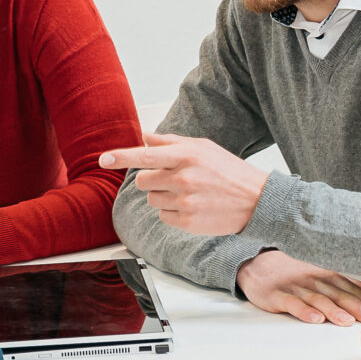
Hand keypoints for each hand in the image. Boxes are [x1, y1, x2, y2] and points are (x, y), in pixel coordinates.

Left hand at [101, 132, 268, 234]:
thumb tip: (144, 137)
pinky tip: (192, 206)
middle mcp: (183, 178)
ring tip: (188, 193)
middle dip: (152, 180)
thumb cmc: (228, 170)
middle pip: (143, 181)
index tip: (103, 159)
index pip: (145, 155)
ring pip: (151, 200)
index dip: (121, 156)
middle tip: (174, 179)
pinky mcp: (188, 222)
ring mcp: (185, 202)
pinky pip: (163, 216)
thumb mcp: (202, 148)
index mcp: (186, 156)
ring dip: (163, 197)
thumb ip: (170, 142)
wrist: (256, 200)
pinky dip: (172, 212)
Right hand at [233, 250, 360, 325]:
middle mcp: (314, 281)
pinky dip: (304, 311)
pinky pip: (292, 304)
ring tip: (345, 321)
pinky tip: (314, 319)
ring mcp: (296, 288)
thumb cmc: (294, 274)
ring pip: (317, 299)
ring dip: (332, 310)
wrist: (258, 263)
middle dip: (355, 307)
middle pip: (338, 294)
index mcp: (327, 277)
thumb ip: (346, 286)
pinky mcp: (278, 295)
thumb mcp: (321, 275)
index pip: (351, 288)